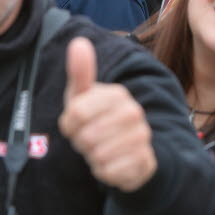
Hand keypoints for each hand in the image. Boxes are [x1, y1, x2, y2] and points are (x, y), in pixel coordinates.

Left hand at [58, 37, 156, 191]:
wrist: (127, 150)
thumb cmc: (96, 119)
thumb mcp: (83, 97)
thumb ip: (80, 72)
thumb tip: (78, 42)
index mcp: (117, 94)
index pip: (75, 113)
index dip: (70, 124)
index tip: (79, 122)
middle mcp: (134, 112)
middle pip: (86, 137)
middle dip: (82, 143)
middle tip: (91, 138)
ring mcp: (141, 136)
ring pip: (97, 155)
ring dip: (93, 158)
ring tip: (101, 149)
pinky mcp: (144, 161)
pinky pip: (109, 172)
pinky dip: (104, 172)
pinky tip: (112, 163)